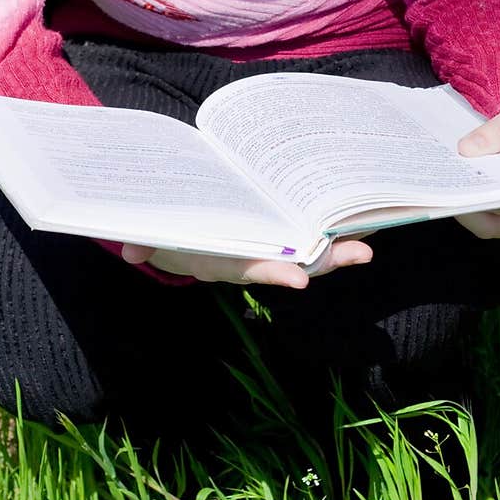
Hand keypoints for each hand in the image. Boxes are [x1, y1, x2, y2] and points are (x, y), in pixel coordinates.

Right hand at [120, 236, 372, 286]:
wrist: (181, 235)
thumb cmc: (172, 233)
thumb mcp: (156, 237)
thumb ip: (144, 241)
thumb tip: (129, 249)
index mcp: (223, 260)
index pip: (250, 269)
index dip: (274, 274)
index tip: (299, 280)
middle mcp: (252, 258)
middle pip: (292, 264)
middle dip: (326, 261)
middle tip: (361, 254)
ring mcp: (268, 248)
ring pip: (308, 251)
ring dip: (339, 248)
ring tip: (371, 241)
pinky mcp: (278, 234)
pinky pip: (309, 234)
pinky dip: (333, 230)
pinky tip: (361, 219)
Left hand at [456, 96, 499, 238]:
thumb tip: (467, 149)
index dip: (497, 195)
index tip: (467, 183)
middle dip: (473, 198)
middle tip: (443, 186)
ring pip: (488, 220)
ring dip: (462, 205)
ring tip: (439, 188)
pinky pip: (479, 219)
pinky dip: (461, 206)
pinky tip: (444, 189)